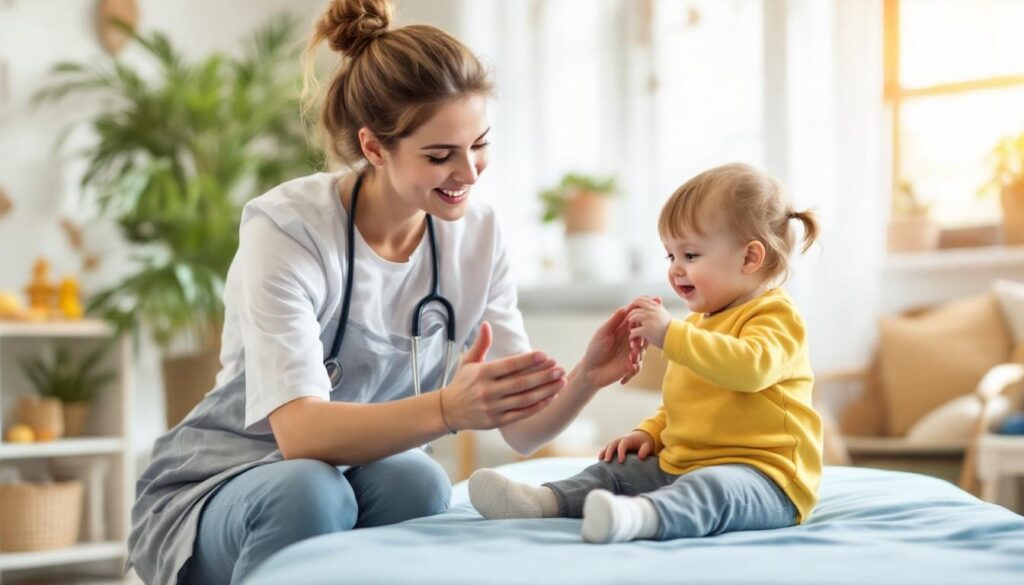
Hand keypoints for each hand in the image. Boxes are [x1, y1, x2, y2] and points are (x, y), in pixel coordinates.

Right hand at [441, 322, 565, 430]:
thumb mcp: (468, 361)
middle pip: (521, 383)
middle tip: (560, 369)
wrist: (448, 410)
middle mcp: (487, 391)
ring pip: (524, 399)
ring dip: (546, 391)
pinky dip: (538, 406)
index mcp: (482, 373)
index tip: (545, 355)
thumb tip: (486, 324)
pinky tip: (551, 397)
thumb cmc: (462, 382)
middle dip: (543, 376)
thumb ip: (481, 343)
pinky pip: (521, 413)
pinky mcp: (497, 421)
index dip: (528, 360)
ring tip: (561, 382)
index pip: (509, 365)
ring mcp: (493, 408)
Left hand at [577, 306, 646, 391]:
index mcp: (623, 330)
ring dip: (638, 353)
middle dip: (642, 338)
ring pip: (643, 351)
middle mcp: (630, 341)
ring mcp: (631, 354)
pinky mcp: (631, 367)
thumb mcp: (603, 332)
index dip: (641, 319)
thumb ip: (614, 320)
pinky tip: (627, 366)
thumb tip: (624, 307)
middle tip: (636, 342)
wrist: (590, 370)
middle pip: (644, 336)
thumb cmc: (595, 349)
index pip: (636, 322)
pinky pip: (639, 366)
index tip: (640, 321)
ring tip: (631, 355)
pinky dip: (634, 366)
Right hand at [599, 430, 655, 462]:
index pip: (622, 445)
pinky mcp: (613, 446)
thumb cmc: (643, 442)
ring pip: (607, 446)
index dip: (621, 452)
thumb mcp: (647, 445)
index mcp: (627, 439)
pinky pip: (606, 448)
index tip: (621, 461)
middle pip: (612, 445)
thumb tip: (640, 457)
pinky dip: (602, 452)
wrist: (640, 436)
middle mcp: (619, 440)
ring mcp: (615, 442)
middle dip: (609, 452)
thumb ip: (644, 450)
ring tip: (600, 459)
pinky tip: (600, 459)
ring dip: (603, 452)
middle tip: (607, 461)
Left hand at [626, 296, 670, 348]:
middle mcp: (652, 311)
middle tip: (628, 320)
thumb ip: (658, 306)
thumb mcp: (664, 313)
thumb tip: (656, 298)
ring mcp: (649, 320)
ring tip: (632, 329)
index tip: (630, 309)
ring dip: (630, 324)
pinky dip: (632, 335)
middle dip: (629, 314)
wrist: (676, 338)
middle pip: (634, 308)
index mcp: (656, 306)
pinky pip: (633, 331)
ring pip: (632, 318)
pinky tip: (633, 338)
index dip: (633, 304)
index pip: (640, 299)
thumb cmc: (670, 328)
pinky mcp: (647, 330)